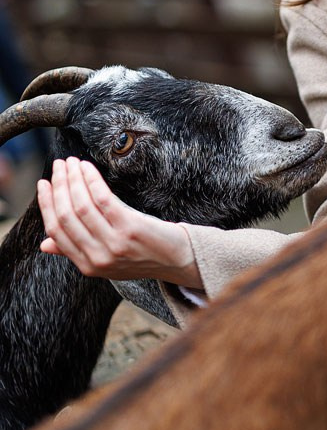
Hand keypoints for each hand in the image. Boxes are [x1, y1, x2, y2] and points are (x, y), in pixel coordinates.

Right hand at [37, 158, 201, 288]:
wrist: (179, 260)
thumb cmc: (142, 255)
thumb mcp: (106, 260)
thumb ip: (76, 252)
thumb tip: (45, 244)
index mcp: (88, 266)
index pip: (56, 231)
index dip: (47, 204)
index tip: (44, 184)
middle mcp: (98, 258)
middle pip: (67, 216)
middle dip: (59, 186)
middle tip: (58, 166)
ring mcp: (115, 244)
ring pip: (82, 206)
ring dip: (73, 180)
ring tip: (72, 163)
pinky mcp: (131, 228)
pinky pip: (104, 199)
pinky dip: (92, 180)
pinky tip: (88, 168)